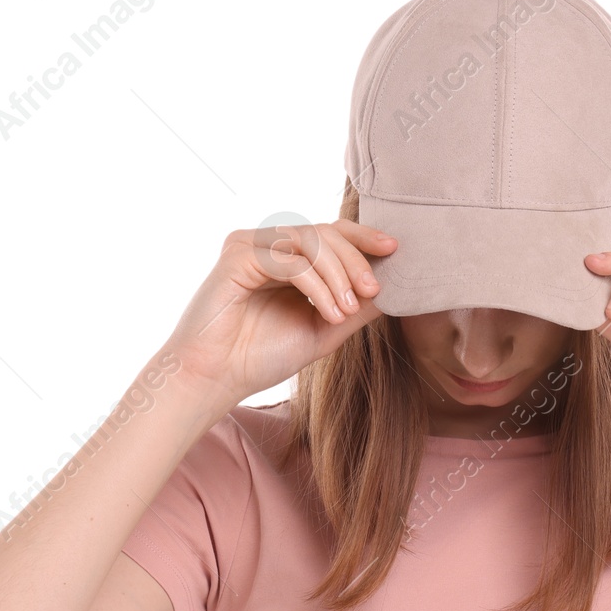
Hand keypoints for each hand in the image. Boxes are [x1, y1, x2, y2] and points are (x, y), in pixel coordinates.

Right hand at [165, 219, 395, 413]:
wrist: (216, 379)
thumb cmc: (262, 357)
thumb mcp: (324, 330)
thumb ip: (355, 308)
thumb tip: (393, 289)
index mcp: (289, 259)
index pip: (331, 234)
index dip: (363, 237)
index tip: (394, 249)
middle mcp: (269, 246)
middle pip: (324, 232)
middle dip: (355, 259)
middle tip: (372, 290)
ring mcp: (252, 246)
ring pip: (309, 241)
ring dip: (337, 274)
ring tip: (346, 309)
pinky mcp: (237, 254)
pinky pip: (289, 259)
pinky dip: (315, 284)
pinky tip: (328, 311)